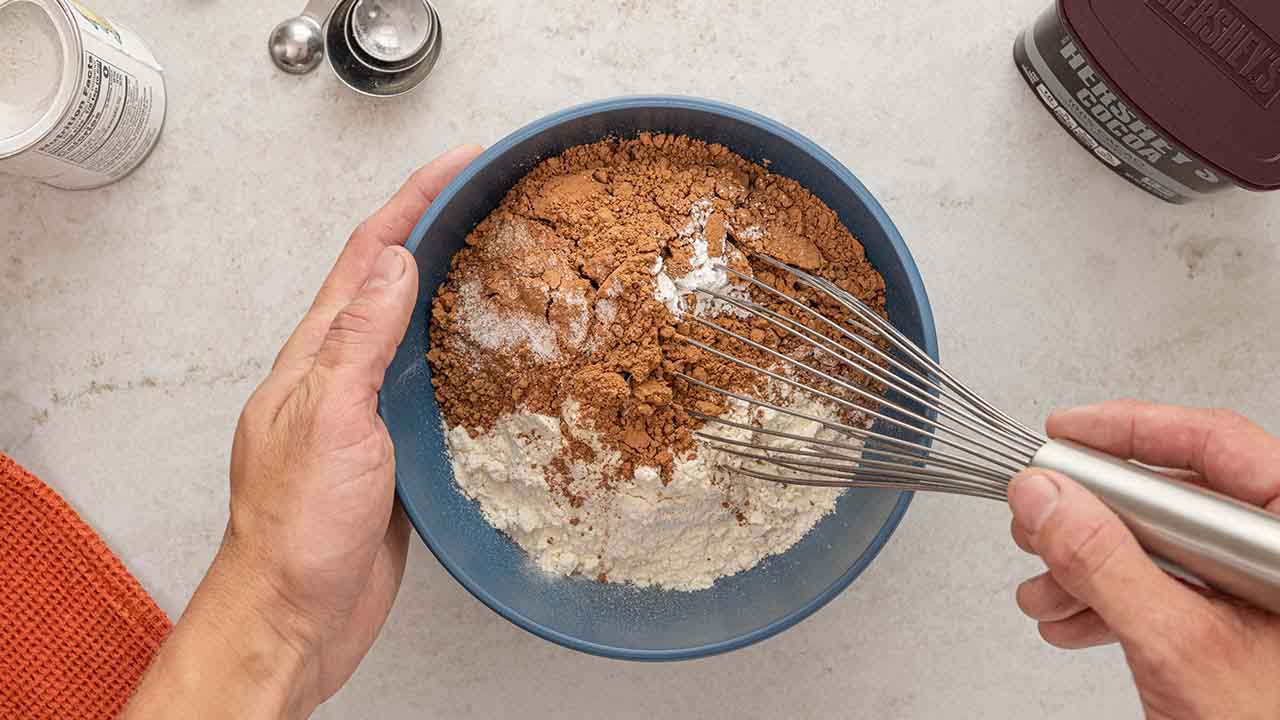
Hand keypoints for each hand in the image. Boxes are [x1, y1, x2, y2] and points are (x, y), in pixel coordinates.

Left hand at [124, 145, 483, 718]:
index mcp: (318, 354)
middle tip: (496, 200)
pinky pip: (432, 382)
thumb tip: (397, 263)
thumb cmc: (299, 527)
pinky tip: (498, 356)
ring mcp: (369, 409)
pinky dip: (465, 353)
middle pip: (393, 280)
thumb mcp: (329, 421)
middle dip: (440, 228)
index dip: (414, 199)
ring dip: (455, 286)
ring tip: (507, 260)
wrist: (297, 613)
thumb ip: (360, 342)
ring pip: (417, 329)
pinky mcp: (396, 449)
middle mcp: (341, 372)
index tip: (462, 161)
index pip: (369, 254)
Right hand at [1008, 400, 1279, 719]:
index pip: (1216, 447)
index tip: (1064, 432)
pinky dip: (1108, 599)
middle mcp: (1277, 560)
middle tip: (1036, 514)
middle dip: (1091, 513)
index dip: (1131, 429)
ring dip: (1086, 565)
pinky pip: (1163, 588)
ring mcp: (1256, 595)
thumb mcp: (1178, 646)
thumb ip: (1106, 564)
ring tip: (1042, 588)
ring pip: (1159, 546)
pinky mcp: (1231, 625)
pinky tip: (1071, 618)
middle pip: (1175, 497)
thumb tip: (1044, 496)